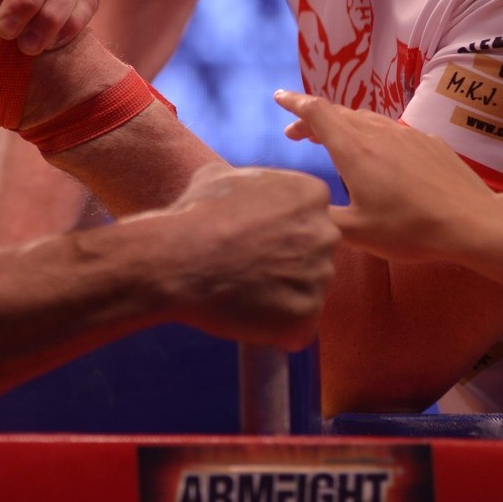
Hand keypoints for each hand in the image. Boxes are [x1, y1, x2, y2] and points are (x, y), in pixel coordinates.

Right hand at [154, 164, 336, 348]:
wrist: (176, 259)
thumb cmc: (195, 215)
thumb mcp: (219, 176)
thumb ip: (247, 179)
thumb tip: (241, 184)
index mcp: (312, 194)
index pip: (308, 216)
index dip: (277, 231)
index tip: (251, 238)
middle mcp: (326, 233)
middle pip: (314, 253)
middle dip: (287, 262)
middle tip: (248, 267)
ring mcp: (319, 277)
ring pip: (307, 290)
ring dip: (282, 294)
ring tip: (243, 291)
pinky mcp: (306, 316)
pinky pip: (298, 324)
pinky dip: (276, 325)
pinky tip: (247, 313)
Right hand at [273, 89, 502, 264]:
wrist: (472, 222)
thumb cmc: (410, 228)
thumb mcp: (356, 233)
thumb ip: (323, 219)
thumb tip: (303, 210)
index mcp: (354, 150)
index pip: (317, 112)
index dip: (295, 103)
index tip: (279, 98)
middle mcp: (377, 133)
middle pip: (338, 113)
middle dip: (313, 120)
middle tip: (297, 134)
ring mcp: (406, 135)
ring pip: (365, 119)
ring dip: (342, 126)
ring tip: (332, 141)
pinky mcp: (428, 143)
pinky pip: (391, 131)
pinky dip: (372, 134)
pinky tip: (379, 155)